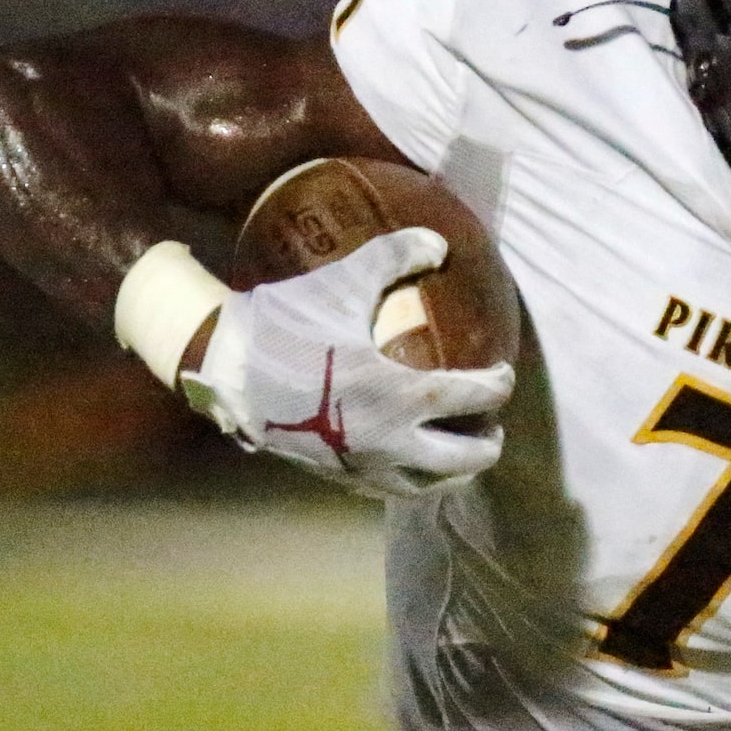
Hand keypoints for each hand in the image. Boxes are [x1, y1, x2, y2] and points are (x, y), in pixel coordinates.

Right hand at [182, 227, 512, 498]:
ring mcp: (365, 466)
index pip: (473, 398)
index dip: (498, 386)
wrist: (226, 372)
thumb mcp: (342, 282)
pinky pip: (391, 488)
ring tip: (461, 455)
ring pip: (430, 486)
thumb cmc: (285, 325)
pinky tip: (412, 460)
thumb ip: (394, 257)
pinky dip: (415, 479)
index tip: (504, 375)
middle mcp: (391, 442)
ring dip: (455, 473)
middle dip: (487, 445)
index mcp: (402, 396)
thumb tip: (439, 242)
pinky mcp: (340, 478)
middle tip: (493, 428)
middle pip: (463, 459)